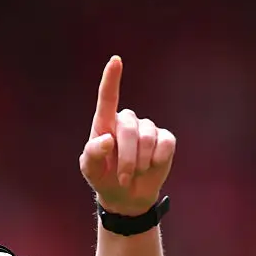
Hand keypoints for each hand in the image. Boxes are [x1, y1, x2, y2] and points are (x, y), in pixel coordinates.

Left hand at [79, 56, 176, 215]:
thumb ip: (92, 155)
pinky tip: (151, 167)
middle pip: (129, 129)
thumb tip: (107, 139)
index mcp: (105, 124)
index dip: (111, 79)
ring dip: (139, 163)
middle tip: (122, 177)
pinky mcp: (165, 138)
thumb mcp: (90, 171)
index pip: (107, 98)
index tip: (115, 60)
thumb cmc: (103, 177)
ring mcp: (148, 128)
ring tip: (133, 174)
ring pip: (147, 139)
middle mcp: (127, 121)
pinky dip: (157, 161)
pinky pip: (165, 145)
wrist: (126, 194)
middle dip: (126, 158)